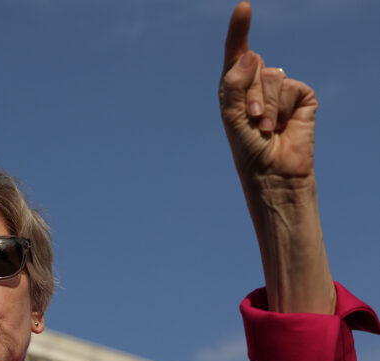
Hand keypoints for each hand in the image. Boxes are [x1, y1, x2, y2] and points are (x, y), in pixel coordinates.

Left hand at [219, 2, 317, 189]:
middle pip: (253, 63)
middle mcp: (257, 85)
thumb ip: (235, 85)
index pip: (237, 54)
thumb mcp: (232, 116)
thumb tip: (249, 56)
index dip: (239, 30)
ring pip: (271, 75)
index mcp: (235, 88)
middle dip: (249, 92)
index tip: (244, 6)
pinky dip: (282, 107)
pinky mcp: (301, 96)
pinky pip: (290, 86)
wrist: (272, 172)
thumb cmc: (247, 149)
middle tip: (251, 119)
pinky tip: (282, 125)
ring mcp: (280, 89)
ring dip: (265, 104)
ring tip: (264, 127)